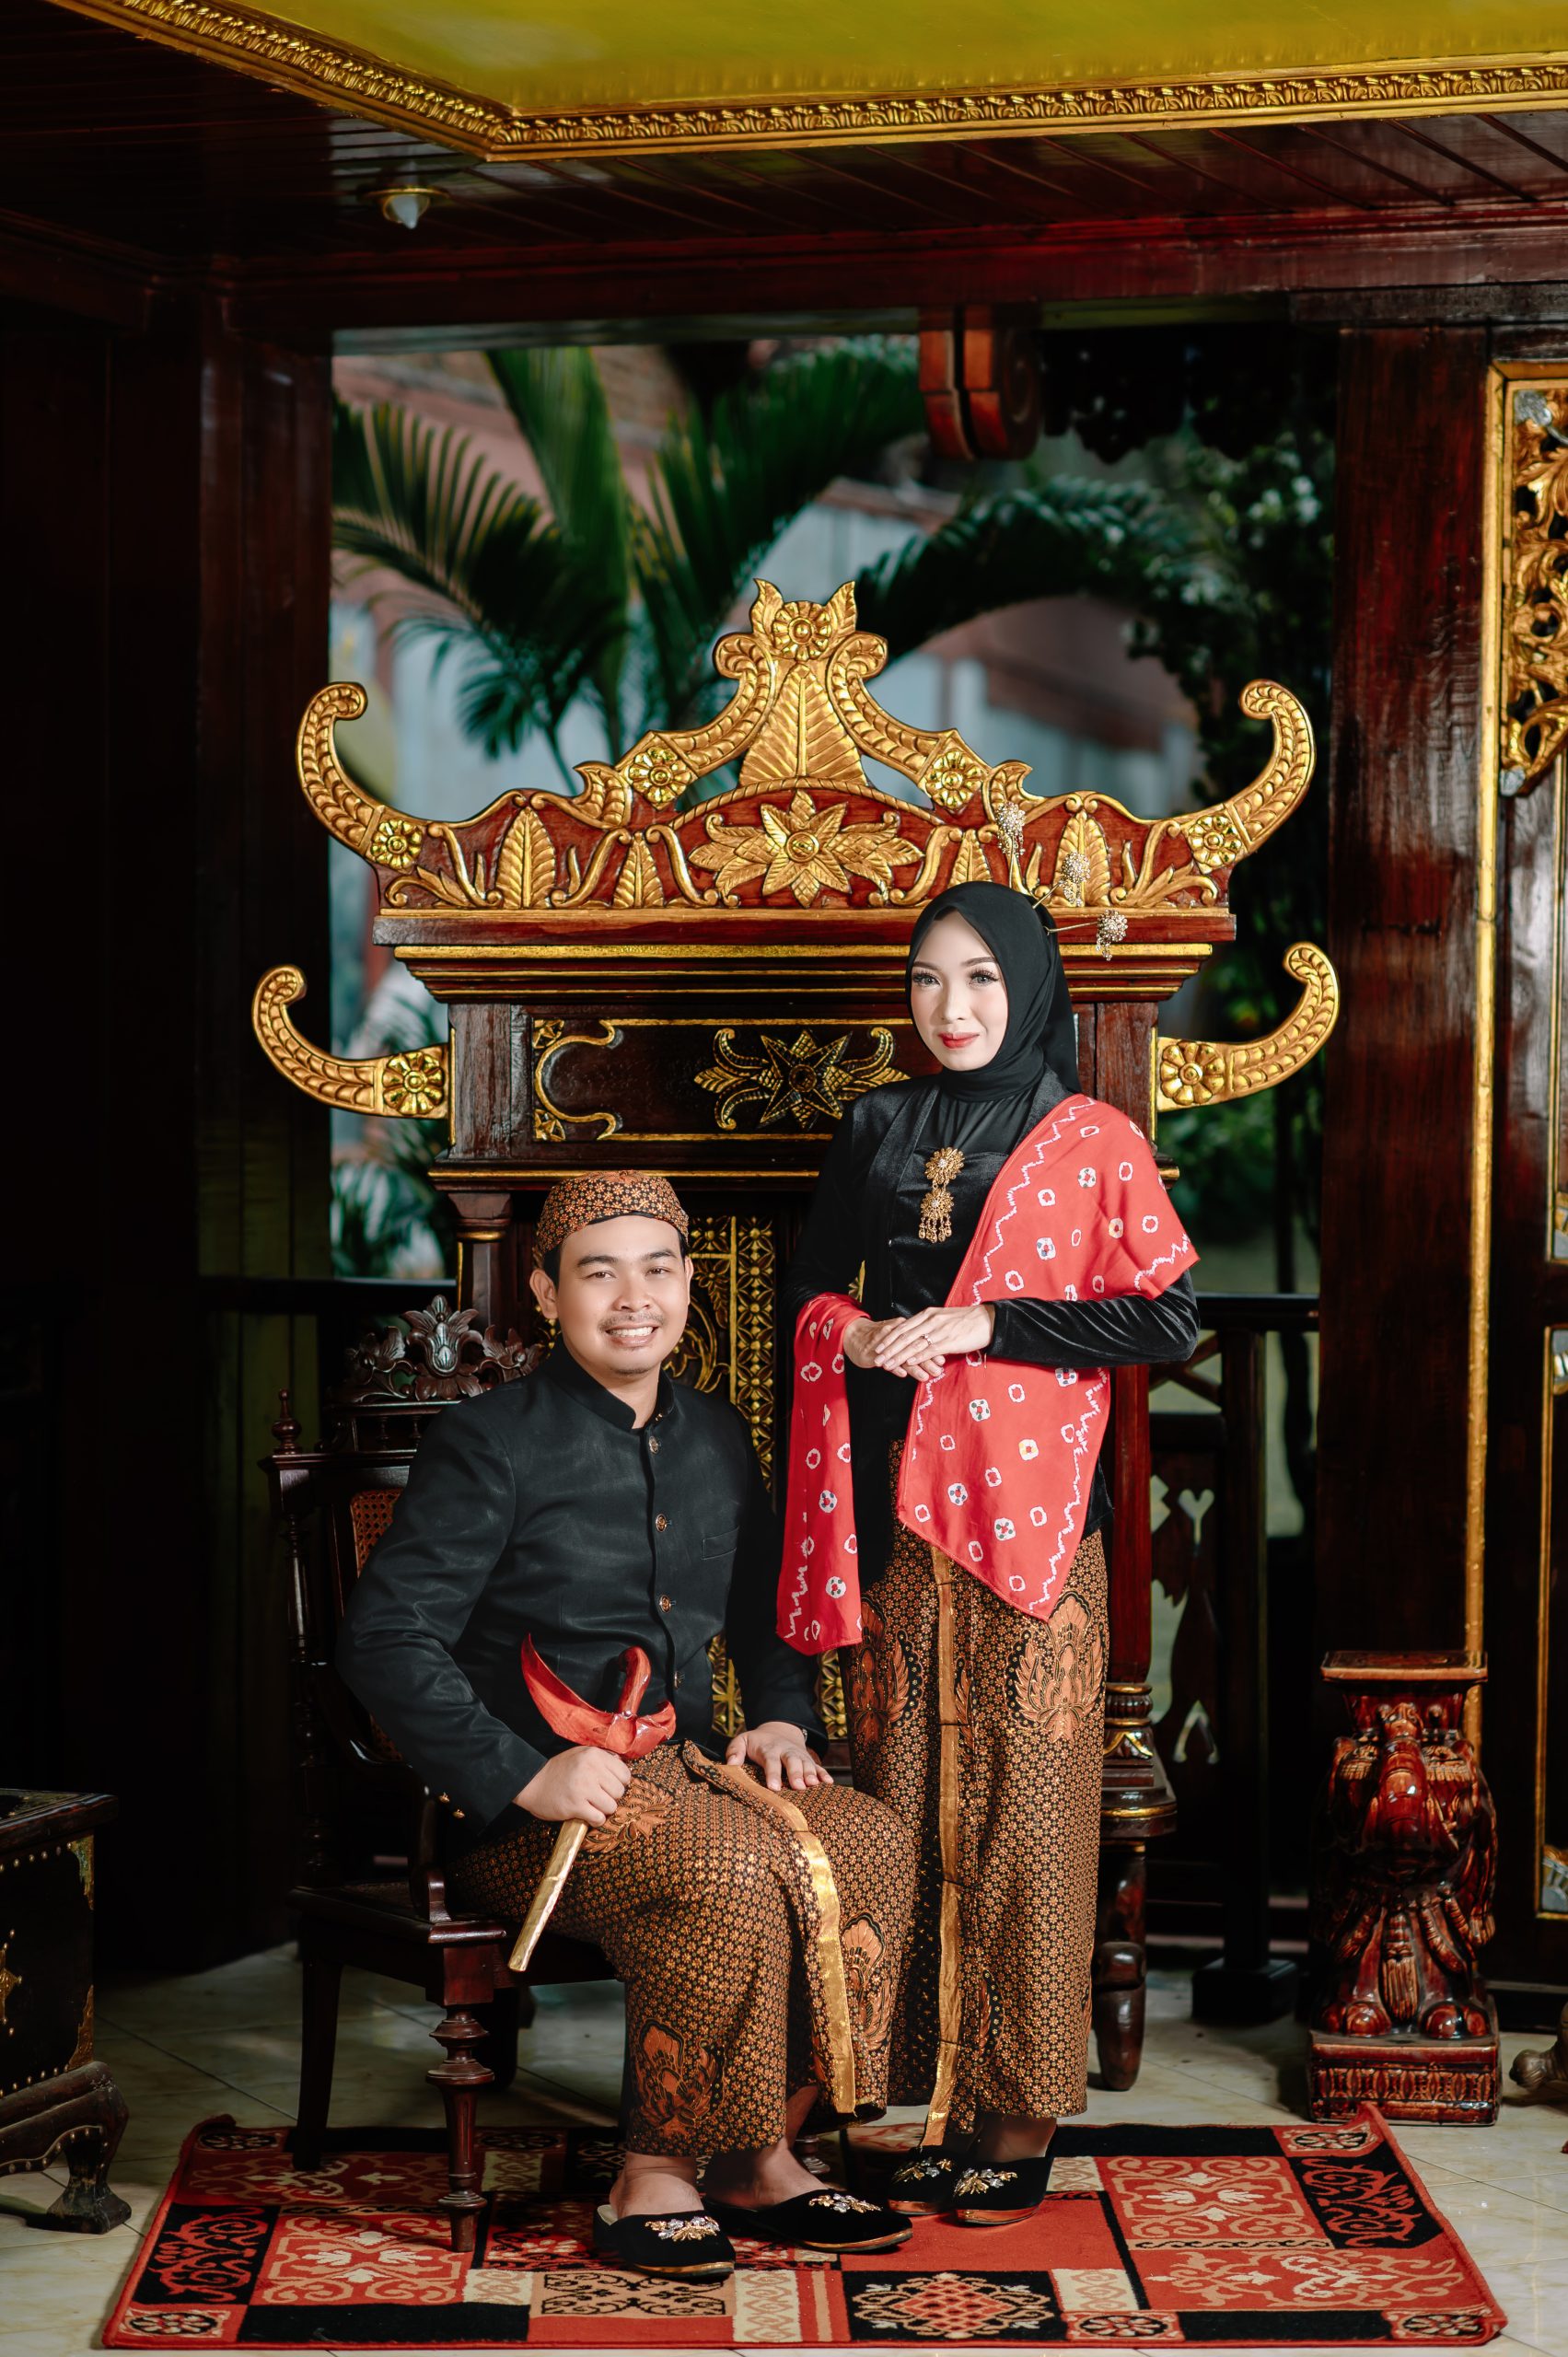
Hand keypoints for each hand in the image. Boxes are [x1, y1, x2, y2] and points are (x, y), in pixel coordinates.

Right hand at [517, 1746, 632, 1826]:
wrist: (532, 1782)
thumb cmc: (559, 1770)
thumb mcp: (580, 1755)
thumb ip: (602, 1760)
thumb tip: (624, 1772)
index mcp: (594, 1755)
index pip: (625, 1774)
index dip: (618, 1783)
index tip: (608, 1787)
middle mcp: (591, 1769)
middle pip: (619, 1792)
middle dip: (610, 1797)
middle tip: (597, 1797)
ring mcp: (583, 1788)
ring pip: (611, 1807)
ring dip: (603, 1810)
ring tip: (591, 1806)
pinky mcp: (575, 1806)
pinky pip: (599, 1818)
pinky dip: (595, 1820)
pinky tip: (586, 1815)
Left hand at [725, 1720, 831, 1792]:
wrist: (779, 1730)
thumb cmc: (757, 1742)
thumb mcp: (742, 1740)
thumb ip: (735, 1751)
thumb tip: (730, 1765)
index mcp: (769, 1749)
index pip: (770, 1761)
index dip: (772, 1774)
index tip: (774, 1787)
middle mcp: (785, 1751)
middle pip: (792, 1761)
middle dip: (796, 1773)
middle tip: (799, 1787)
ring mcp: (799, 1755)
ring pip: (806, 1763)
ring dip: (811, 1774)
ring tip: (813, 1785)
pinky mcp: (808, 1760)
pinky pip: (818, 1766)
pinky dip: (824, 1774)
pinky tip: (828, 1783)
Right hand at [842, 1317, 944, 1382]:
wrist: (855, 1336)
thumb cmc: (881, 1339)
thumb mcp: (900, 1339)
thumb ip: (917, 1346)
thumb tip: (938, 1354)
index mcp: (904, 1329)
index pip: (921, 1339)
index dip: (931, 1350)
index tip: (943, 1360)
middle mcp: (895, 1333)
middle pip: (913, 1347)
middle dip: (926, 1361)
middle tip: (938, 1371)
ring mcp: (883, 1342)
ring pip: (901, 1355)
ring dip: (913, 1366)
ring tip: (924, 1377)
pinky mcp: (872, 1351)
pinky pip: (885, 1360)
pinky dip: (894, 1367)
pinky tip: (902, 1374)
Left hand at [869, 1304, 994, 1375]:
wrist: (987, 1320)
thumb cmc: (966, 1321)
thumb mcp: (943, 1318)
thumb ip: (929, 1325)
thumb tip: (916, 1334)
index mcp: (928, 1314)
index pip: (902, 1327)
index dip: (889, 1338)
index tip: (878, 1346)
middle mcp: (931, 1321)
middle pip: (904, 1336)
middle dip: (889, 1349)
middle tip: (877, 1358)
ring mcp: (939, 1331)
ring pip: (914, 1344)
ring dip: (899, 1356)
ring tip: (888, 1364)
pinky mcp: (949, 1341)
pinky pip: (929, 1350)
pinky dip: (918, 1357)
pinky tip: (909, 1363)